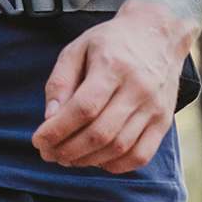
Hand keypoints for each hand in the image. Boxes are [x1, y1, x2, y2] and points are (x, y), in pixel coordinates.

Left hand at [33, 3, 192, 173]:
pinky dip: (116, 165)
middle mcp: (138, 88)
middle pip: (100, 132)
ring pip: (119, 147)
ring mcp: (154, 107)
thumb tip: (49, 118)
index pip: (83, 108)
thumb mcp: (77, 49)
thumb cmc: (111, 42)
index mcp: (113, 66)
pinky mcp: (164, 121)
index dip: (58, 130)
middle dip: (68, 149)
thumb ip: (60, 82)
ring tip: (66, 158)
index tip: (38, 140)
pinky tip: (96, 160)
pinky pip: (141, 154)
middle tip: (48, 154)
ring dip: (88, 160)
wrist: (158, 35)